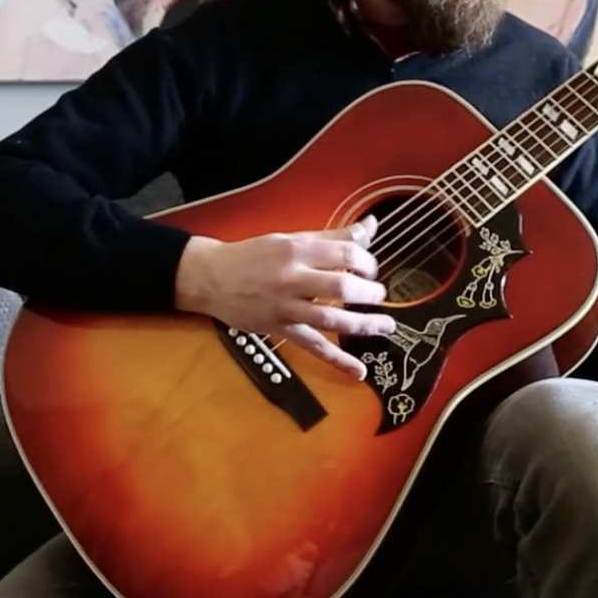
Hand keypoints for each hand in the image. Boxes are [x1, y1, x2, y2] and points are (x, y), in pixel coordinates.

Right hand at [174, 214, 393, 379]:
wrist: (211, 277)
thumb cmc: (254, 255)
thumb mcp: (292, 238)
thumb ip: (334, 236)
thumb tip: (370, 226)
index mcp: (297, 249)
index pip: (345, 255)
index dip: (367, 263)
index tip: (370, 269)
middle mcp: (292, 278)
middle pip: (341, 288)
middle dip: (369, 293)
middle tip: (378, 294)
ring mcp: (286, 307)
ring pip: (332, 321)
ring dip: (364, 324)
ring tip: (386, 325)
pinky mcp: (280, 329)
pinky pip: (313, 347)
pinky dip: (337, 361)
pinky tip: (358, 371)